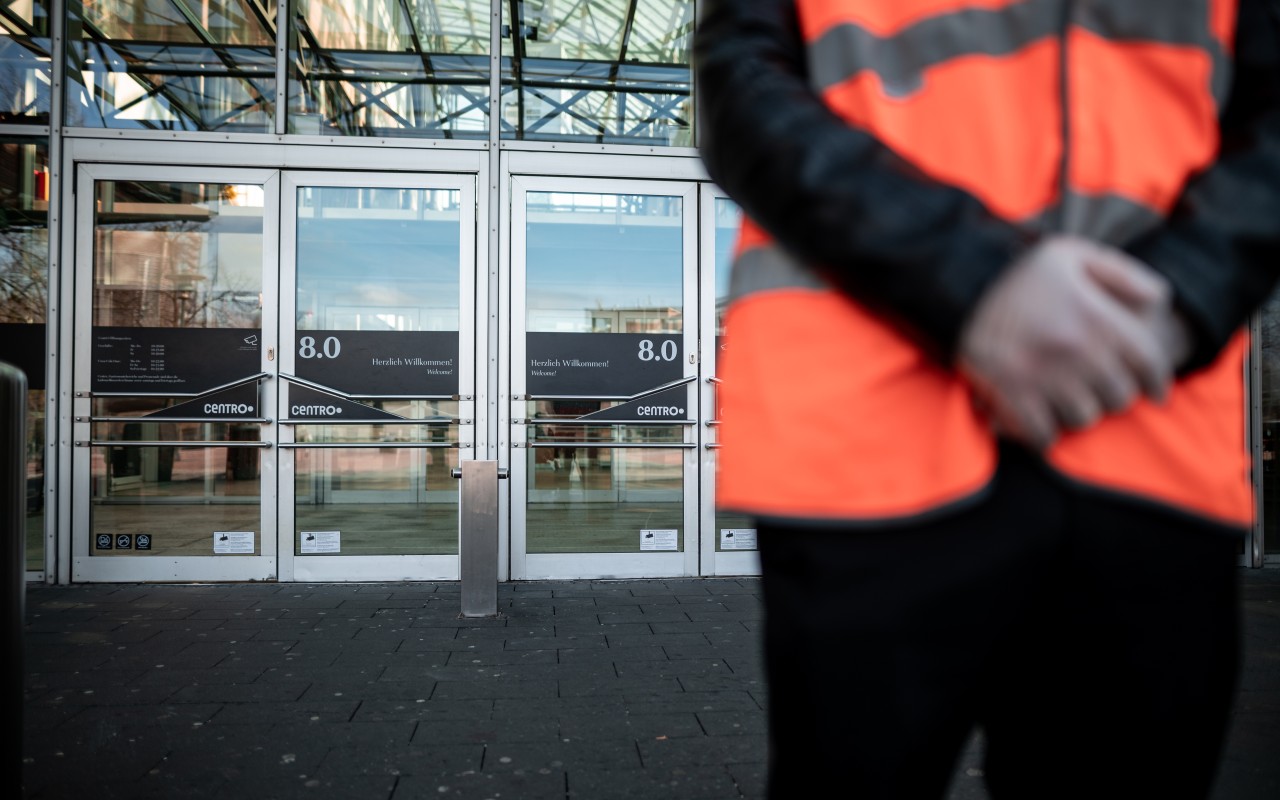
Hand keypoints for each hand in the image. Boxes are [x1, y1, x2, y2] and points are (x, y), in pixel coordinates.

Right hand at [958, 235, 1180, 448]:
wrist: (958, 283)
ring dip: (1081, 412)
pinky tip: (1046, 424)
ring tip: (1071, 402)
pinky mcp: (1010, 392)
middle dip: (1114, 394)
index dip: (1158, 382)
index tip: (1156, 393)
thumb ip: (1124, 273)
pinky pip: (1044, 432)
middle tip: (1102, 391)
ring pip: (1084, 417)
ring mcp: (1042, 373)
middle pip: (1119, 396)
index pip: (1148, 361)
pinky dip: (1048, 434)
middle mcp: (1074, 347)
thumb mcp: (1074, 254)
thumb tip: (1159, 301)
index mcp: (1095, 315)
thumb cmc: (1021, 273)